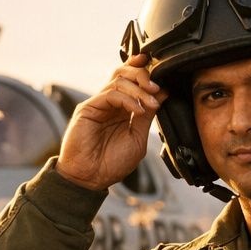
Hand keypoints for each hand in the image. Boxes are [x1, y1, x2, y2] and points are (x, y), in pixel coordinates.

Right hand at [56, 53, 166, 190]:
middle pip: (124, 74)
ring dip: (139, 88)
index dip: (145, 71)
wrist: (90, 179)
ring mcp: (98, 104)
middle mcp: (110, 103)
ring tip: (151, 102)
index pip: (132, 81)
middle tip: (157, 87)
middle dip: (143, 75)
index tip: (162, 70)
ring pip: (118, 80)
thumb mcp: (138, 137)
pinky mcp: (88, 108)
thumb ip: (147, 116)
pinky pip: (110, 94)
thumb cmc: (112, 163)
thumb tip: (162, 93)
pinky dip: (127, 99)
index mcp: (122, 109)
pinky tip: (137, 110)